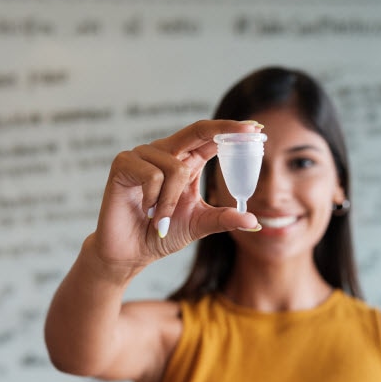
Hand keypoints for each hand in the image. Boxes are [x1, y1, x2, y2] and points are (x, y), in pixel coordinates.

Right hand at [89, 119, 261, 274]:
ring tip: (160, 218)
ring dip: (171, 201)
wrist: (130, 252)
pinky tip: (145, 210)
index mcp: (186, 162)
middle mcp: (165, 151)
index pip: (211, 138)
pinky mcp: (123, 163)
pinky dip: (154, 199)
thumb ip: (225, 219)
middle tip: (251, 130)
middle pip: (198, 130)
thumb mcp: (200, 224)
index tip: (257, 128)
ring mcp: (143, 155)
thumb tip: (255, 222)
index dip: (233, 130)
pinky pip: (152, 176)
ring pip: (175, 167)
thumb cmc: (162, 234)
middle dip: (225, 129)